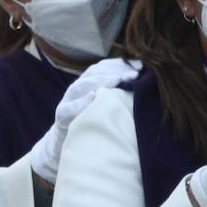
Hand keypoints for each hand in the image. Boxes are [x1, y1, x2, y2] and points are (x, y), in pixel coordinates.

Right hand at [30, 57, 141, 184]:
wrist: (65, 142)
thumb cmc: (91, 122)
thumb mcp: (105, 105)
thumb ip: (118, 94)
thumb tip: (144, 85)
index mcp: (89, 82)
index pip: (105, 67)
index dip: (121, 64)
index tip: (139, 66)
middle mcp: (78, 87)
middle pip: (95, 72)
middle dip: (115, 70)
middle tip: (133, 74)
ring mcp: (68, 99)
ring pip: (82, 85)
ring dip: (100, 81)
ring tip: (117, 80)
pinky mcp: (62, 114)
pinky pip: (70, 107)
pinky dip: (81, 102)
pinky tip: (92, 98)